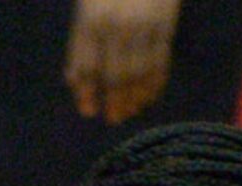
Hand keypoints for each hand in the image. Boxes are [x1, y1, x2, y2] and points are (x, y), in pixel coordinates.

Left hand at [65, 0, 180, 124]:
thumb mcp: (88, 2)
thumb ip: (82, 36)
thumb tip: (77, 78)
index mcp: (91, 17)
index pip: (86, 63)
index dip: (86, 90)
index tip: (88, 111)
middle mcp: (116, 26)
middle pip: (113, 75)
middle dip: (112, 100)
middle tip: (112, 118)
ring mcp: (143, 29)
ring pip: (138, 74)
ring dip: (133, 97)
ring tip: (130, 111)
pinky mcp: (165, 28)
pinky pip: (160, 64)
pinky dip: (154, 84)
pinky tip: (148, 97)